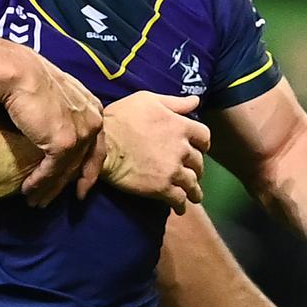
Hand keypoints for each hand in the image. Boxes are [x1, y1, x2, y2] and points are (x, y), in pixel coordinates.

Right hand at [2, 50, 104, 207]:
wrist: (19, 73)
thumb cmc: (30, 78)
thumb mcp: (58, 97)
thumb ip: (65, 115)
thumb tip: (57, 130)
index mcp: (95, 109)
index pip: (96, 149)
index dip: (88, 172)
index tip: (80, 190)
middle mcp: (93, 122)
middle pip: (81, 163)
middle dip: (64, 186)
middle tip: (48, 201)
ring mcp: (82, 133)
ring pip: (66, 171)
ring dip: (48, 189)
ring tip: (34, 201)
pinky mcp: (64, 143)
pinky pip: (51, 171)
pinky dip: (38, 183)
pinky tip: (27, 190)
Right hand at [100, 92, 209, 214]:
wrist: (102, 144)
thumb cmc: (121, 117)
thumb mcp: (147, 100)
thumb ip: (174, 102)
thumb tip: (196, 101)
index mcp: (180, 126)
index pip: (204, 136)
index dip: (202, 144)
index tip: (198, 149)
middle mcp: (181, 149)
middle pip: (199, 162)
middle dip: (196, 167)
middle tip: (190, 171)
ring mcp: (172, 170)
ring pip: (192, 183)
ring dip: (193, 189)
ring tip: (192, 195)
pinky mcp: (161, 188)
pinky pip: (179, 199)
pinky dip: (181, 204)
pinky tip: (179, 206)